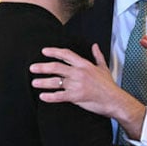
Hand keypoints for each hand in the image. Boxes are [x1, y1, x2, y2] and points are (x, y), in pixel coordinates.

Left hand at [29, 44, 145, 137]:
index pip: (66, 54)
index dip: (54, 52)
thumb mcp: (103, 68)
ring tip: (34, 82)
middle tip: (32, 68)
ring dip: (43, 82)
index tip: (44, 51)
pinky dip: (50, 97)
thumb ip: (97, 56)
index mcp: (84, 65)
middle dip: (42, 67)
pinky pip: (60, 96)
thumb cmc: (109, 86)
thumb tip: (95, 46)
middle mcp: (79, 73)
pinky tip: (42, 96)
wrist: (114, 100)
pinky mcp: (76, 96)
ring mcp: (77, 84)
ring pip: (56, 82)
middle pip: (57, 67)